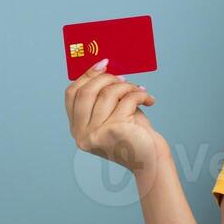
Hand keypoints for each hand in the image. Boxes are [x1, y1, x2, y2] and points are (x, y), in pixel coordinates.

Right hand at [64, 59, 166, 173]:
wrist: (151, 159)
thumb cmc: (134, 136)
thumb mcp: (113, 114)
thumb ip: (104, 96)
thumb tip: (105, 68)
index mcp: (77, 129)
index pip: (72, 94)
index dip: (86, 76)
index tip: (103, 64)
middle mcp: (82, 134)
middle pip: (87, 91)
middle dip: (107, 78)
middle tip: (124, 77)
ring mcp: (96, 133)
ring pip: (108, 93)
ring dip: (127, 87)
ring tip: (139, 91)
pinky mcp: (114, 129)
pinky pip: (126, 100)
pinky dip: (140, 95)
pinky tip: (149, 100)